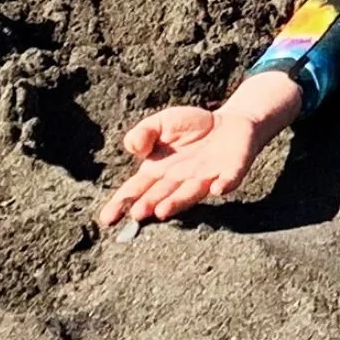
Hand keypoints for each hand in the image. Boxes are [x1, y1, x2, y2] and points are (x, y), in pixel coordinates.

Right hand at [94, 73, 300, 232]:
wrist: (232, 121)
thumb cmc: (191, 126)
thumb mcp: (163, 122)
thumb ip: (144, 133)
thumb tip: (133, 146)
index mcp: (159, 171)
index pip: (136, 189)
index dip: (121, 203)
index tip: (107, 218)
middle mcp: (179, 181)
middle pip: (161, 195)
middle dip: (149, 205)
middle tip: (137, 213)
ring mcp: (206, 178)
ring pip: (190, 193)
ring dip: (177, 203)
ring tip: (162, 211)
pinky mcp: (231, 172)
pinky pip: (228, 180)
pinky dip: (224, 185)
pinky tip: (217, 188)